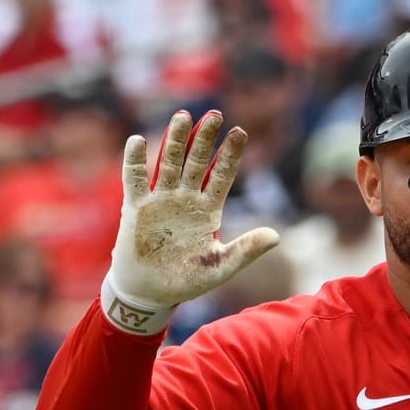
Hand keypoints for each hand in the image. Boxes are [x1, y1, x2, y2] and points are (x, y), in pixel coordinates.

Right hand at [101, 110, 280, 335]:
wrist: (150, 294)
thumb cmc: (187, 281)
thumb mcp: (221, 267)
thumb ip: (246, 250)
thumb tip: (276, 237)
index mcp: (208, 210)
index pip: (222, 175)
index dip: (230, 155)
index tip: (240, 132)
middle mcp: (185, 199)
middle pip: (197, 162)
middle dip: (205, 139)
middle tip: (215, 115)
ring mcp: (161, 201)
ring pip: (169, 163)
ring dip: (175, 141)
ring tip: (183, 116)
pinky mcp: (136, 208)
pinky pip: (134, 180)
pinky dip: (134, 161)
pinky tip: (138, 140)